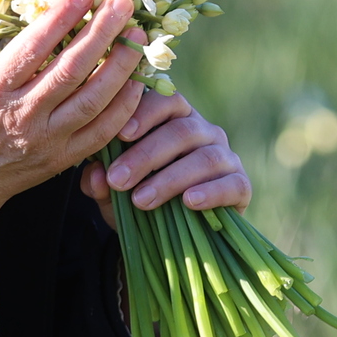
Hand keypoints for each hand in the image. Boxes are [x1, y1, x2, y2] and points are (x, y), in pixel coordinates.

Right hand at [0, 0, 146, 268]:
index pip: (32, 49)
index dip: (60, 19)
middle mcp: (23, 116)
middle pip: (71, 70)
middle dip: (101, 34)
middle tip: (123, 5)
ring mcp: (47, 140)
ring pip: (92, 101)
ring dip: (120, 67)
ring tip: (137, 37)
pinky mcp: (64, 159)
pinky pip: (101, 133)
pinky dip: (123, 108)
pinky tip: (136, 82)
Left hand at [81, 89, 251, 223]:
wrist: (175, 235)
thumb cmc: (141, 199)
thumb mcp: (113, 194)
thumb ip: (100, 183)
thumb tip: (95, 175)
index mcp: (174, 118)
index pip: (165, 101)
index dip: (144, 113)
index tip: (120, 134)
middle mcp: (204, 131)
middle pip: (181, 131)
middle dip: (146, 156)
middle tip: (118, 180)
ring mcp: (226, 157)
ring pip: (205, 158)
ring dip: (171, 179)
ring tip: (142, 200)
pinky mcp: (241, 185)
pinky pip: (232, 184)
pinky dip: (211, 192)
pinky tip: (189, 202)